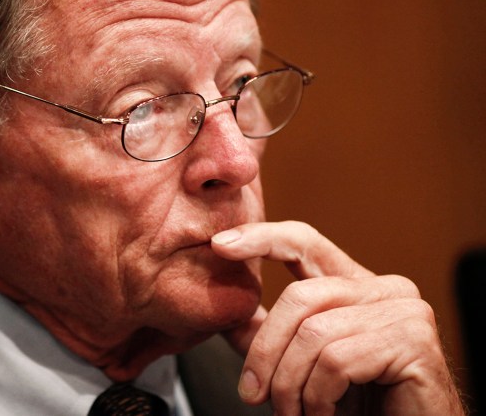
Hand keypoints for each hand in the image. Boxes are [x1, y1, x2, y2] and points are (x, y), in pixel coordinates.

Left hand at [211, 221, 464, 415]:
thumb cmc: (361, 407)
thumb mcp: (304, 366)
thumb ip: (271, 339)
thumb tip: (227, 317)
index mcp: (355, 286)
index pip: (304, 242)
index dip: (262, 237)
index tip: (220, 245)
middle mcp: (385, 289)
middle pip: (299, 298)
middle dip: (265, 352)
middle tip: (251, 395)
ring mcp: (405, 312)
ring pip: (314, 334)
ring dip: (291, 385)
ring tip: (295, 415)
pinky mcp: (415, 342)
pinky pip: (337, 361)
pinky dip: (318, 396)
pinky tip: (326, 415)